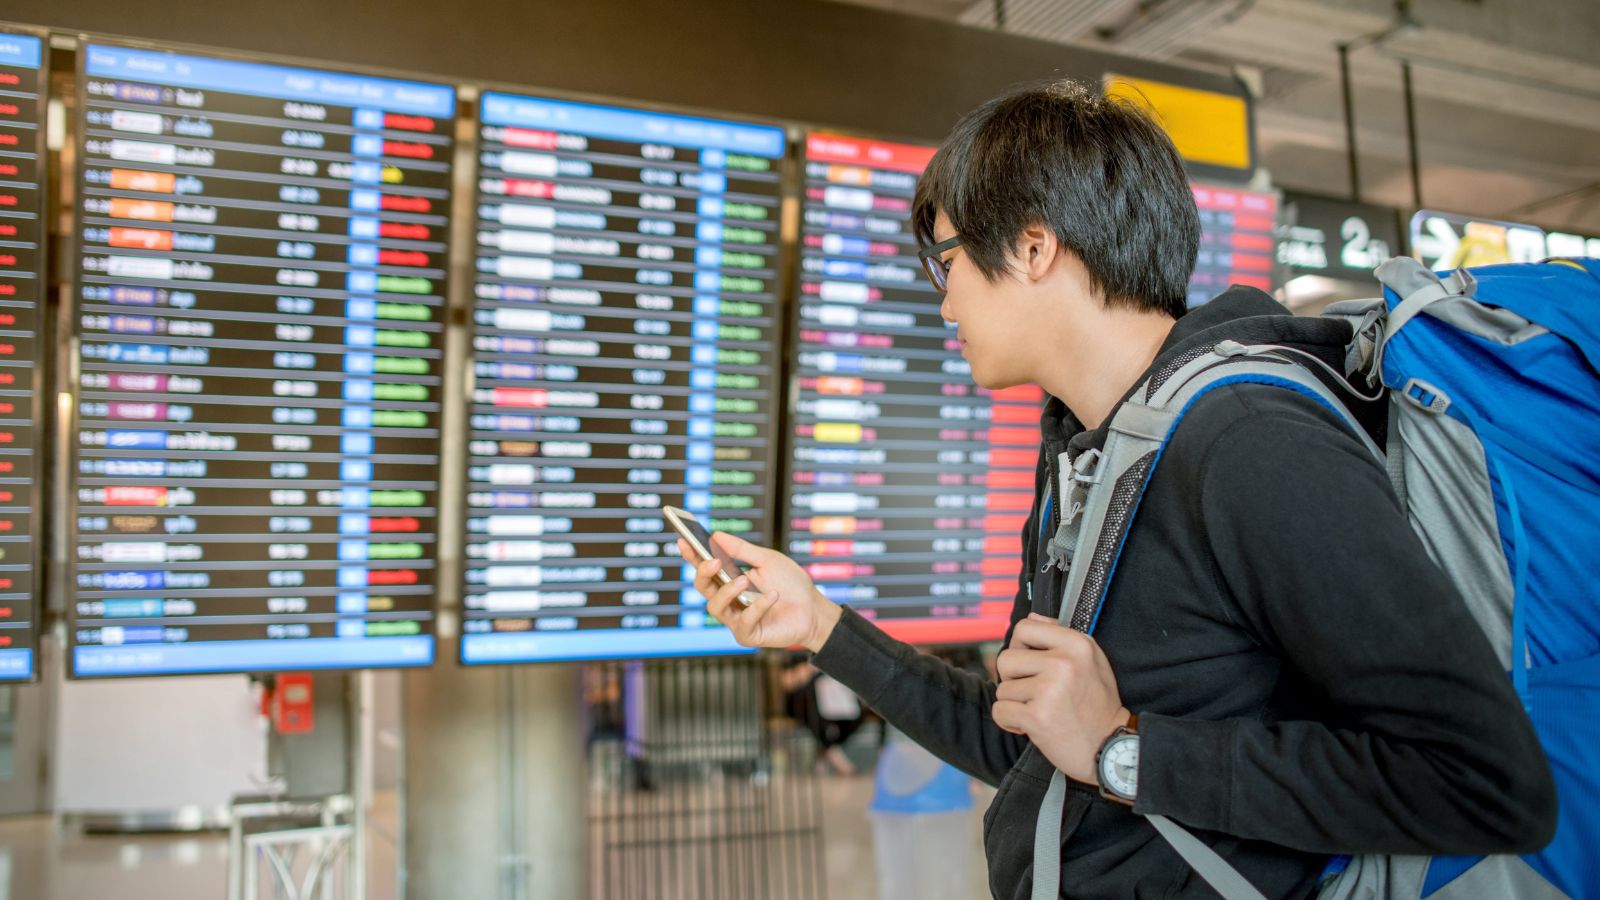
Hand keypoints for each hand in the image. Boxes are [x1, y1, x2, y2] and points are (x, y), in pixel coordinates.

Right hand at [676, 533, 841, 652]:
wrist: (814, 610)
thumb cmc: (791, 585)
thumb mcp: (768, 560)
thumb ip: (742, 550)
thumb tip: (716, 535)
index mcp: (730, 580)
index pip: (705, 568)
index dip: (692, 556)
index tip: (683, 540)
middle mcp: (729, 600)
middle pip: (703, 588)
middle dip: (704, 573)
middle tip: (714, 561)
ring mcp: (736, 618)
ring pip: (715, 606)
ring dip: (728, 592)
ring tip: (745, 580)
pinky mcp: (748, 634)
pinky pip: (743, 622)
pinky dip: (757, 607)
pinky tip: (772, 595)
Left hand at [993, 613, 1128, 784]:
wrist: (1111, 747)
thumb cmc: (1098, 704)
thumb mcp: (1092, 660)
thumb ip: (1061, 637)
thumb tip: (1032, 617)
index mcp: (1076, 644)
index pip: (1024, 628)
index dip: (1020, 647)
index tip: (1032, 665)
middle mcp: (1063, 663)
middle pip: (1005, 659)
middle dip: (1014, 679)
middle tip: (1035, 693)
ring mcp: (1049, 690)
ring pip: (1002, 689)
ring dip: (1016, 704)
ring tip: (1040, 711)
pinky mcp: (1037, 716)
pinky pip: (1000, 712)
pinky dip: (1010, 722)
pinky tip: (1031, 725)